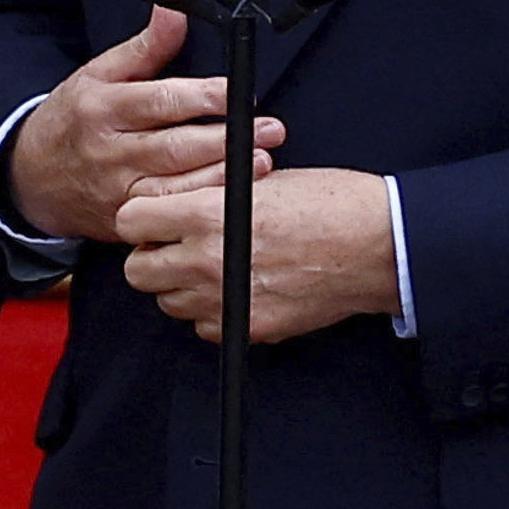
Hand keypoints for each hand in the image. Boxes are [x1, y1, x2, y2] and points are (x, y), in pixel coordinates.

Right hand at [4, 11, 276, 244]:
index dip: (204, 97)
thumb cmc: (73, 121)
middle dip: (228, 139)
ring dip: (222, 176)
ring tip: (262, 161)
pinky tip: (231, 196)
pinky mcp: (123, 221)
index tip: (237, 92)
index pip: (160, 101)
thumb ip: (145, 47)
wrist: (30, 178)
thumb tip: (174, 12)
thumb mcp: (98, 75)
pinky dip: (201, 206)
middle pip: (175, 147)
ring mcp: (116, 191)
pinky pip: (168, 215)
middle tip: (269, 129)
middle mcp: (109, 152)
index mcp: (102, 109)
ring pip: (175, 187)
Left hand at [114, 164, 398, 342]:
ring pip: (168, 303)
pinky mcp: (248, 328)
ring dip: (180, 286)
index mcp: (207, 214)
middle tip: (175, 245)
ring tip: (212, 266)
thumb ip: (210, 193)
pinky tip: (235, 289)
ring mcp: (226, 300)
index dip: (142, 217)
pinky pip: (204, 326)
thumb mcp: (261, 179)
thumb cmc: (330, 203)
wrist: (377, 245)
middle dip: (152, 256)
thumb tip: (177, 202)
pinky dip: (211, 312)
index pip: (130, 221)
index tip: (154, 218)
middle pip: (138, 271)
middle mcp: (208, 260)